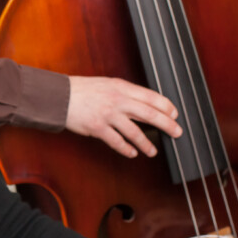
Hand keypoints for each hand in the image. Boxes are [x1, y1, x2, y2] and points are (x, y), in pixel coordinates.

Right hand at [66, 75, 181, 157]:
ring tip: (153, 151)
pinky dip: (126, 149)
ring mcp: (108, 115)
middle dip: (167, 124)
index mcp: (121, 87)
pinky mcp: (98, 128)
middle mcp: (117, 100)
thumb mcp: (107, 84)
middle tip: (177, 132)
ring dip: (147, 143)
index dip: (166, 106)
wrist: (60, 96)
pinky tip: (132, 153)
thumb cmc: (82, 90)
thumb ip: (123, 93)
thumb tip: (141, 103)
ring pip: (135, 132)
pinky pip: (117, 142)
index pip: (150, 97)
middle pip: (149, 114)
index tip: (174, 113)